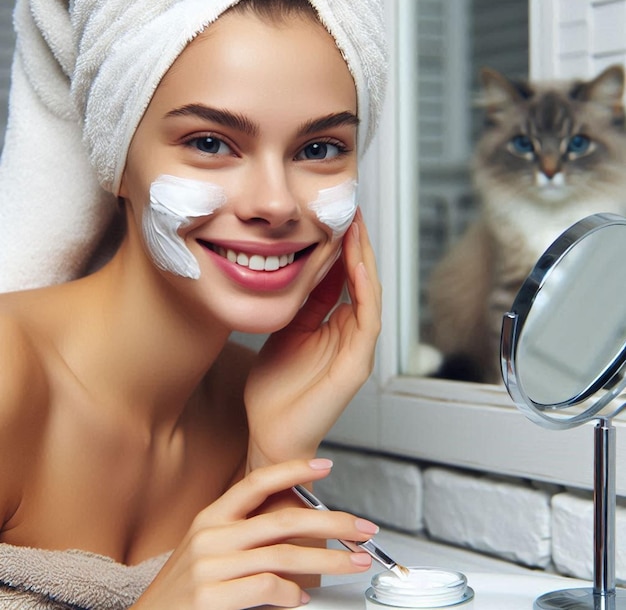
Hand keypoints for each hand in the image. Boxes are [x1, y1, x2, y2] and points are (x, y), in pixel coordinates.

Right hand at [131, 459, 376, 609]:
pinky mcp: (211, 598)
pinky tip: (302, 597)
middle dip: (332, 522)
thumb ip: (246, 536)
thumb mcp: (209, 551)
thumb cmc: (183, 591)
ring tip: (354, 563)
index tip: (325, 465)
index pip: (256, 482)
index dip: (293, 470)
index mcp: (211, 518)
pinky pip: (268, 587)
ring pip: (285, 554)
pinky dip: (293, 593)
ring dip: (329, 560)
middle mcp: (211, 535)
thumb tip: (298, 531)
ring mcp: (210, 566)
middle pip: (283, 518)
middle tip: (362, 528)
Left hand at [244, 210, 381, 468]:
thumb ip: (301, 304)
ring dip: (364, 260)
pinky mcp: (357, 364)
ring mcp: (356, 349)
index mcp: (332, 326)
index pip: (343, 278)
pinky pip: (366, 320)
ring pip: (368, 294)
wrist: (270, 435)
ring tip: (356, 228)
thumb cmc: (275, 390)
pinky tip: (356, 266)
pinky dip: (364, 292)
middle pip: (361, 280)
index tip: (334, 216)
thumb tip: (303, 267)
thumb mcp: (284, 333)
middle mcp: (349, 334)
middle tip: (351, 210)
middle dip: (357, 245)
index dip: (341, 247)